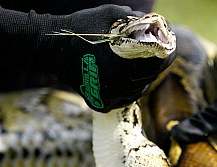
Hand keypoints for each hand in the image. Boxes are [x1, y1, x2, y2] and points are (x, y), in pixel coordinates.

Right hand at [0, 4, 172, 111]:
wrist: (49, 48)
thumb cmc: (79, 28)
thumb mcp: (109, 14)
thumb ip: (134, 18)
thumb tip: (152, 22)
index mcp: (123, 63)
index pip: (157, 64)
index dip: (167, 55)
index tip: (167, 49)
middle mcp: (117, 84)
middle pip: (149, 78)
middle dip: (154, 66)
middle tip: (155, 57)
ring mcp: (108, 96)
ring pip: (137, 91)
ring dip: (142, 79)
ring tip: (140, 67)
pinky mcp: (99, 102)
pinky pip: (123, 100)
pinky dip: (128, 91)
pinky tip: (127, 80)